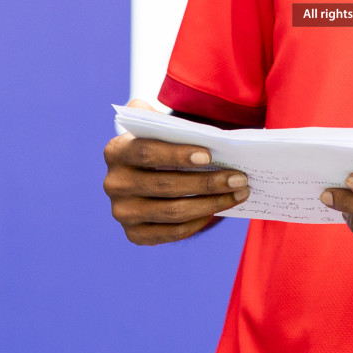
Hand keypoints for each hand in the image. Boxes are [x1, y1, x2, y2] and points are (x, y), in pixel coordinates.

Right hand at [102, 99, 249, 244]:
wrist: (146, 173)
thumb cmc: (161, 143)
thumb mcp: (157, 125)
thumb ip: (164, 118)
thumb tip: (197, 130)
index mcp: (116, 151)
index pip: (147, 153)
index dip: (177, 155)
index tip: (209, 156)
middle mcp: (113, 184)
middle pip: (165, 185)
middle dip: (207, 182)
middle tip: (239, 178)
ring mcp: (122, 212)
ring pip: (172, 211)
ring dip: (211, 203)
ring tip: (239, 193)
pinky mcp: (134, 234)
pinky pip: (171, 232)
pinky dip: (198, 222)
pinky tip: (218, 209)